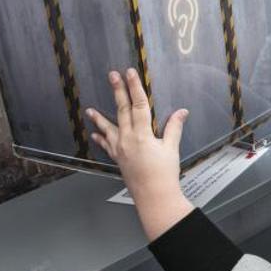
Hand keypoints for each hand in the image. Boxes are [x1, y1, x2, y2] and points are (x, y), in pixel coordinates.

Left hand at [86, 68, 194, 239]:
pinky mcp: (118, 160)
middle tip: (112, 76)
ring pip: (109, 128)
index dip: (134, 87)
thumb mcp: (172, 149)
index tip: (130, 73)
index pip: (138, 105)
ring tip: (89, 110)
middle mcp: (128, 139)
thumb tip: (182, 112)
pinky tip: (95, 134)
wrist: (154, 197)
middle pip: (122, 111)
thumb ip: (174, 128)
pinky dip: (101, 139)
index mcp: (142, 134)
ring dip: (99, 118)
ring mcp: (120, 150)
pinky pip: (107, 146)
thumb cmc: (164, 174)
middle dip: (118, 92)